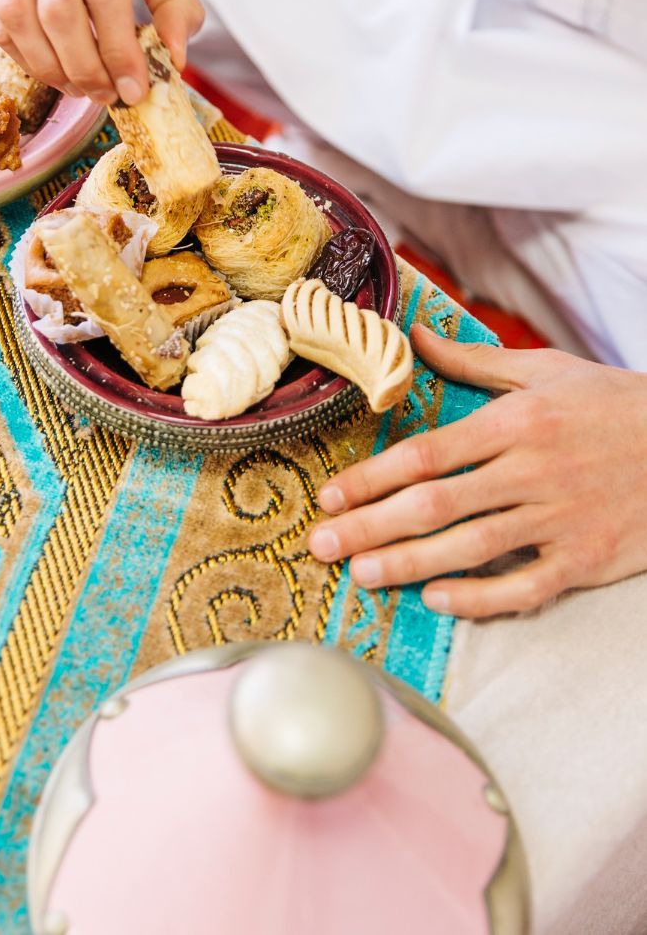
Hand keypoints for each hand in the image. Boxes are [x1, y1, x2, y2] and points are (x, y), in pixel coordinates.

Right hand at [0, 0, 204, 100]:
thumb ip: (175, 0)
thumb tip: (176, 59)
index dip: (118, 48)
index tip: (134, 89)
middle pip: (58, 9)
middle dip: (84, 66)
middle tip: (106, 95)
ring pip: (20, 16)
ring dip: (50, 67)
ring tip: (80, 88)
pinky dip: (24, 54)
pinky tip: (51, 67)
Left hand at [309, 326, 646, 617]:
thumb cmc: (615, 405)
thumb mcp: (548, 370)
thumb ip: (474, 361)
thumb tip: (412, 338)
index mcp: (518, 422)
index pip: (427, 454)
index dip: (371, 479)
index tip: (330, 496)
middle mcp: (533, 471)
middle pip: (435, 505)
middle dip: (370, 527)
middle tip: (322, 545)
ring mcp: (560, 521)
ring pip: (470, 549)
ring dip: (408, 564)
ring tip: (362, 574)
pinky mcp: (586, 562)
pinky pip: (524, 588)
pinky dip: (479, 598)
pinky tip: (437, 599)